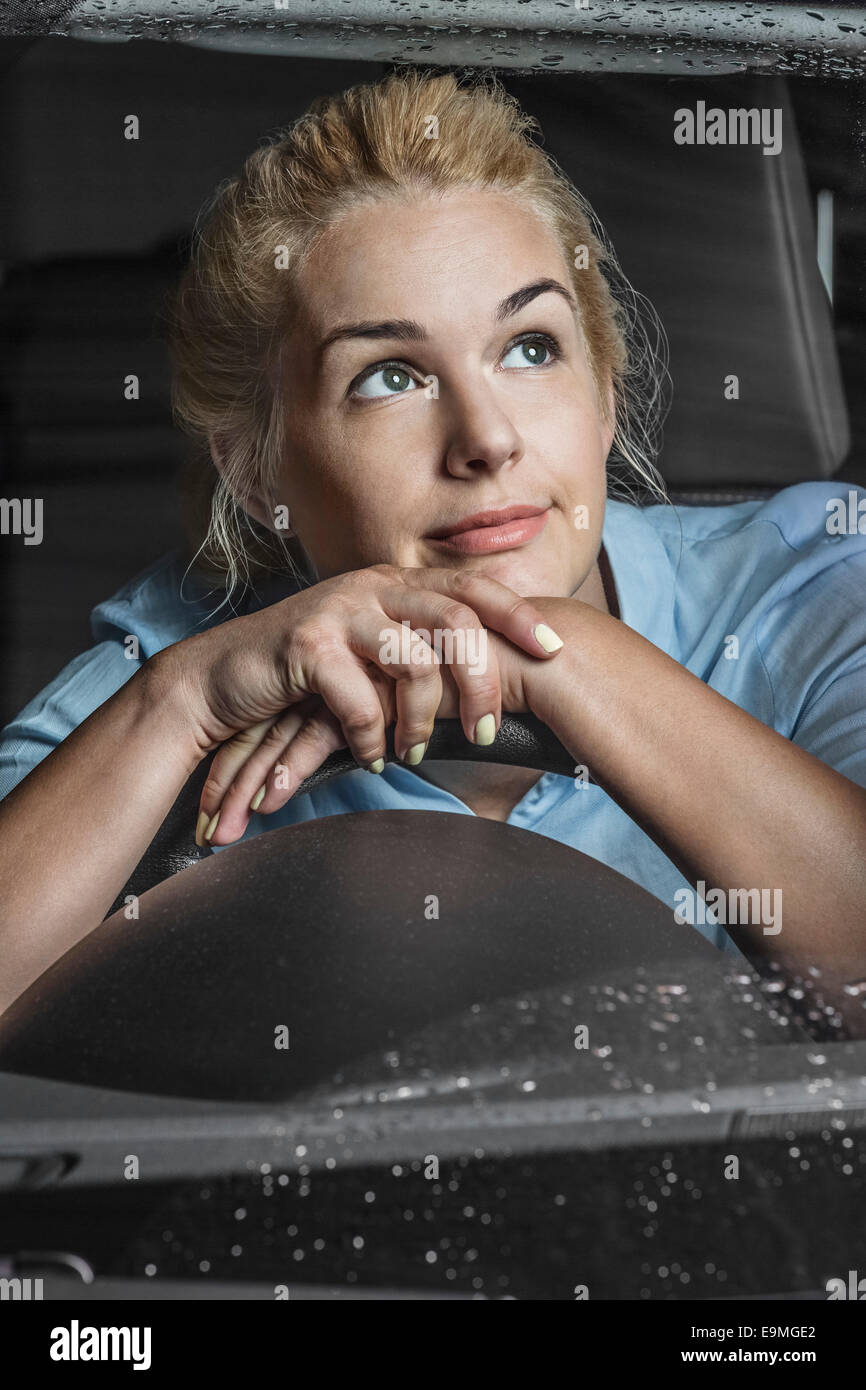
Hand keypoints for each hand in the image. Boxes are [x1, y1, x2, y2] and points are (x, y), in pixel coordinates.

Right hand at [161, 564, 565, 844]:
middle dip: (483, 680)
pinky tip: (370, 756)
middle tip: (489, 730)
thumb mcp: (368, 654)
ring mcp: (339, 611)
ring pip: (414, 660)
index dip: (517, 615)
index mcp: (395, 584)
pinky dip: (373, 736)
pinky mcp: (307, 645)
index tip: (555, 649)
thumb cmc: (303, 674)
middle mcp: (372, 587)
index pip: (471, 589)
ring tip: (416, 752)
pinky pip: (361, 698)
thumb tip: (481, 683)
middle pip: (457, 620)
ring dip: (423, 719)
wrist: (220, 679)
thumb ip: (416, 652)